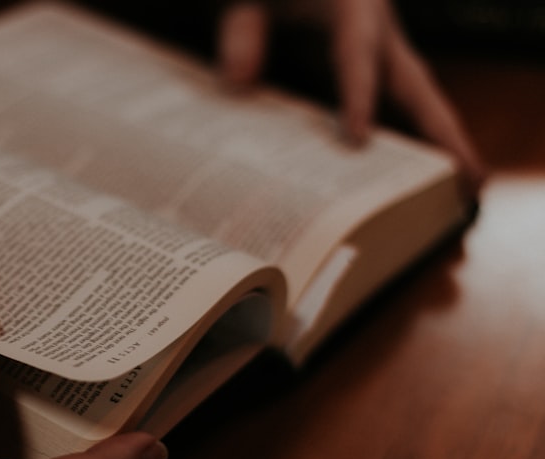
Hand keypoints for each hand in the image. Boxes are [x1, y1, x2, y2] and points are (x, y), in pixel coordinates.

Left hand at [216, 0, 484, 189]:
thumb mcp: (249, 3)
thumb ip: (242, 35)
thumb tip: (237, 82)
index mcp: (352, 7)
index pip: (356, 55)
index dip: (359, 97)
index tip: (358, 140)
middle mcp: (379, 34)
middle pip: (415, 87)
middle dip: (442, 132)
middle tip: (469, 177)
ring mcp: (384, 55)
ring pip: (418, 103)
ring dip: (442, 145)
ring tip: (468, 191)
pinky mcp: (378, 73)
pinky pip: (400, 110)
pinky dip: (414, 144)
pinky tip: (422, 183)